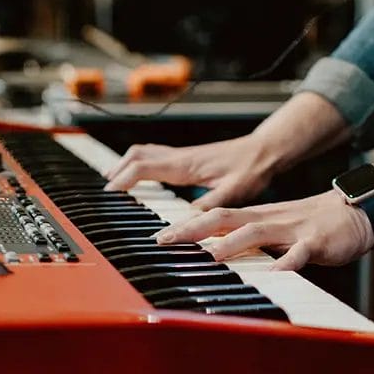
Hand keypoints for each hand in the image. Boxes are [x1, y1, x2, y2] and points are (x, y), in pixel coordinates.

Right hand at [104, 136, 276, 208]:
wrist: (266, 150)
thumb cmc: (252, 169)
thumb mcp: (232, 193)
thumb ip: (208, 208)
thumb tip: (185, 224)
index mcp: (185, 165)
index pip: (143, 166)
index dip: (123, 179)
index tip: (110, 193)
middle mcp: (181, 157)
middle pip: (137, 155)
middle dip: (117, 170)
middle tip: (107, 189)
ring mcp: (184, 155)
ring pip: (145, 152)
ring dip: (126, 164)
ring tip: (115, 181)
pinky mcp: (189, 157)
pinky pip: (156, 156)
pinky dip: (141, 164)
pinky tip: (143, 176)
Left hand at [155, 190, 373, 269]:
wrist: (358, 211)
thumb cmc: (312, 225)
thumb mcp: (275, 231)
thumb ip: (247, 241)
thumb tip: (214, 252)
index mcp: (257, 217)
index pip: (214, 217)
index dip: (185, 225)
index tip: (158, 237)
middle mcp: (269, 220)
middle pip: (224, 219)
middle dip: (192, 229)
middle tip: (165, 241)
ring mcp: (292, 230)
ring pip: (256, 232)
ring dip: (231, 244)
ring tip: (209, 256)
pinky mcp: (316, 242)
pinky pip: (299, 255)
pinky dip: (285, 265)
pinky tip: (275, 276)